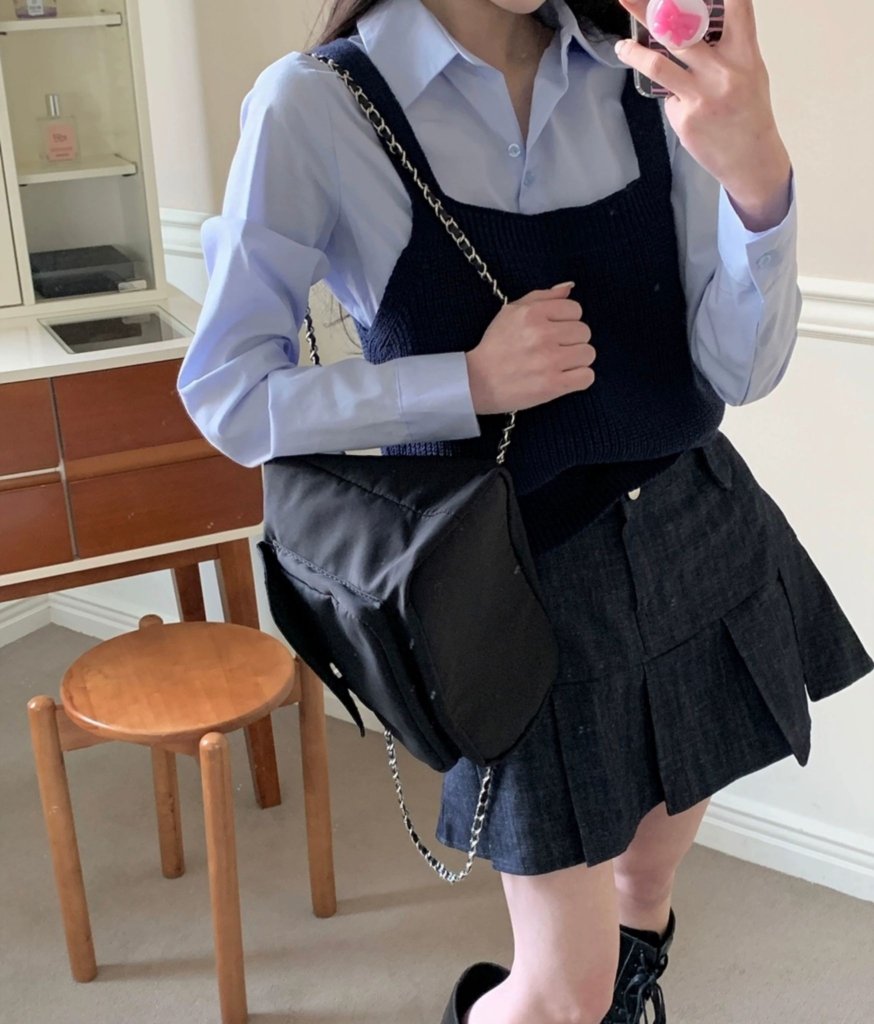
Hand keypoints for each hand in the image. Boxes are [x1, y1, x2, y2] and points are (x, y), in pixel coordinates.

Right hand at [465, 283, 595, 414]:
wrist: (477, 382)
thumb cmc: (496, 346)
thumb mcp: (511, 312)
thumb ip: (542, 296)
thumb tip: (570, 287)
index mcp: (532, 313)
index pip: (575, 310)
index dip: (567, 321)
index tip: (554, 331)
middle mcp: (542, 334)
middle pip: (584, 332)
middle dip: (572, 341)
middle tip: (554, 349)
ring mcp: (549, 361)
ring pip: (588, 354)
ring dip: (577, 360)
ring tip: (559, 365)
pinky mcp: (553, 385)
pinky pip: (587, 377)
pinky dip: (579, 378)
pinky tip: (565, 378)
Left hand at [613, 0, 792, 230]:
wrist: (752, 160)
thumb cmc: (749, 111)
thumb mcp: (750, 70)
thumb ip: (728, 46)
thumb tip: (693, 24)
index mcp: (744, 53)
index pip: (736, 7)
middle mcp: (722, 71)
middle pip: (681, 30)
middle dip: (650, 10)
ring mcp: (701, 96)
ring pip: (659, 65)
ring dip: (635, 54)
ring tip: (622, 48)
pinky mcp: (685, 119)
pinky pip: (667, 98)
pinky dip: (670, 97)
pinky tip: (682, 107)